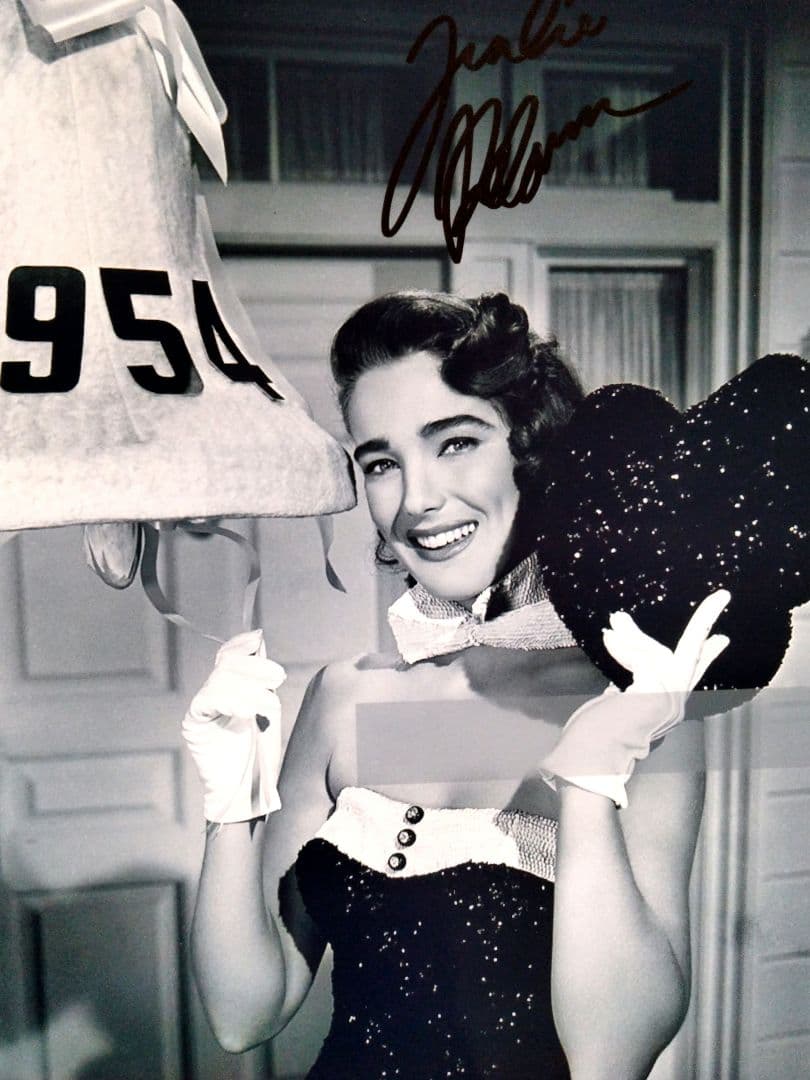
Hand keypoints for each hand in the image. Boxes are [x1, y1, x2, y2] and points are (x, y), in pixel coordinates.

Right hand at [182, 629, 285, 822]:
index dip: (240, 645)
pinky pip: (208, 700)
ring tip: (268, 706)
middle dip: (254, 667)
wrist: (248, 791)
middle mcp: (212, 695)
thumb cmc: (260, 754)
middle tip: (277, 679)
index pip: (227, 656)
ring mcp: (201, 709)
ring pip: (220, 681)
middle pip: (226, 665)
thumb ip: (262, 682)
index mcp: (229, 689)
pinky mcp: (195, 724)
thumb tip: (260, 646)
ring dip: (250, 689)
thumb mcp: (267, 710)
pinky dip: (231, 701)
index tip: (258, 639)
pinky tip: (248, 711)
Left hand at [540, 590, 729, 806]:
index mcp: (668, 704)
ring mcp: (667, 701)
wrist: (591, 757)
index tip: (722, 640)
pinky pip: (644, 659)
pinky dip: (625, 647)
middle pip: (693, 654)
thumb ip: (631, 677)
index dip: (708, 654)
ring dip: (631, 637)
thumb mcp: (619, 698)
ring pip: (658, 653)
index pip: (694, 674)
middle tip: (721, 596)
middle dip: (707, 621)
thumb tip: (621, 651)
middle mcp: (675, 704)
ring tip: (612, 627)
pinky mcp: (653, 695)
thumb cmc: (599, 733)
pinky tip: (610, 640)